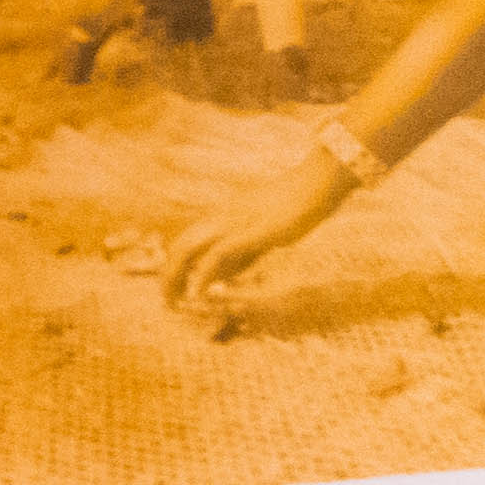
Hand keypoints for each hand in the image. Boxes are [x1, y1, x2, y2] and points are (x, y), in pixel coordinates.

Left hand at [169, 156, 351, 315]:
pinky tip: (198, 293)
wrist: (317, 183)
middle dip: (167, 275)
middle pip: (180, 246)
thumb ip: (244, 253)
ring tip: (173, 301)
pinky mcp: (249, 231)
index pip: (188, 241)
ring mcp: (232, 222)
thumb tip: (226, 275)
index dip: (175, 265)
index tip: (174, 288)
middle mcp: (221, 218)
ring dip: (175, 277)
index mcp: (223, 217)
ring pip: (188, 248)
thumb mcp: (263, 233)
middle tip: (166, 301)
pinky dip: (203, 275)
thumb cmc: (296, 206)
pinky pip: (216, 254)